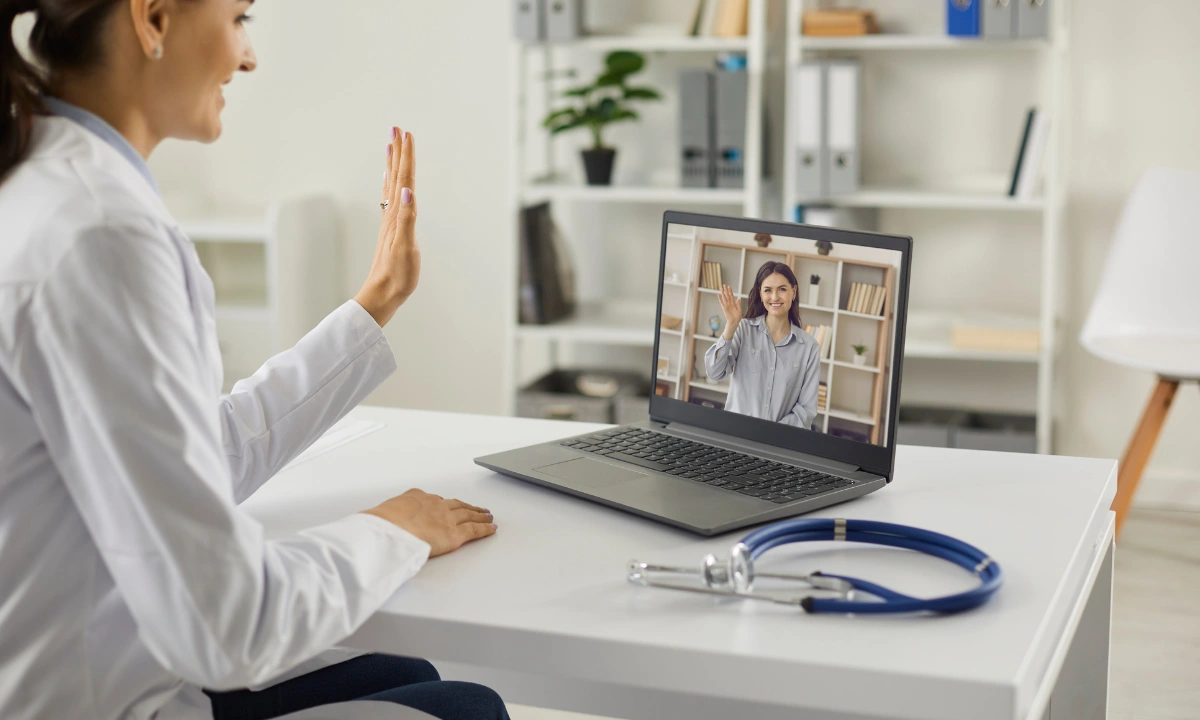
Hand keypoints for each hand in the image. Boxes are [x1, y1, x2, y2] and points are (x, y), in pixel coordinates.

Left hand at [355, 126, 418, 327]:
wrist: (382, 294)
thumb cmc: (397, 274)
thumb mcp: (406, 246)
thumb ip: (407, 217)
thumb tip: (406, 191)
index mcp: (397, 215)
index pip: (404, 179)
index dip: (406, 156)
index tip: (406, 134)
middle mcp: (392, 214)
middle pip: (397, 177)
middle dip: (398, 152)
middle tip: (398, 129)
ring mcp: (391, 221)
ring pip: (393, 185)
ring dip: (394, 164)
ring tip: (393, 147)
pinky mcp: (392, 230)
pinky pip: (392, 199)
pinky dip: (393, 185)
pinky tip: (393, 183)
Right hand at [362, 489, 495, 557]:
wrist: (389, 529)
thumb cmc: (381, 524)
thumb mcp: (382, 515)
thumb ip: (390, 518)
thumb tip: (383, 525)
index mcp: (417, 498)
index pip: (435, 500)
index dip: (446, 504)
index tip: (450, 504)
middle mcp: (435, 505)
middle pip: (456, 505)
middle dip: (468, 507)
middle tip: (477, 508)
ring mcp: (446, 519)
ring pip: (468, 515)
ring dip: (479, 515)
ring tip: (487, 516)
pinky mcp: (454, 535)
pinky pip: (474, 530)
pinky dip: (485, 529)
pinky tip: (491, 528)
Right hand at [718, 285, 741, 338]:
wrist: (734, 322)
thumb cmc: (737, 317)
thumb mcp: (739, 310)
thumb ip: (738, 304)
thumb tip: (738, 299)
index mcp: (734, 304)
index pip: (731, 296)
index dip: (730, 291)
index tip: (729, 287)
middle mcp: (729, 303)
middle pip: (727, 295)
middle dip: (726, 290)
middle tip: (724, 285)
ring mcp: (726, 305)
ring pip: (724, 298)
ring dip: (723, 293)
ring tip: (721, 288)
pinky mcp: (724, 308)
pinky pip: (721, 302)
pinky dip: (720, 299)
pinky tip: (718, 295)